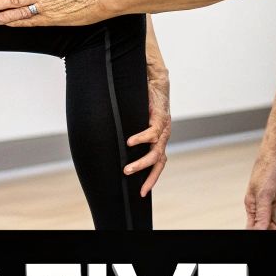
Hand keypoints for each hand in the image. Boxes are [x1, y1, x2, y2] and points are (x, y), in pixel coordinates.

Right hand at [124, 62, 171, 195]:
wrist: (155, 82)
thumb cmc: (144, 103)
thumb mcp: (137, 123)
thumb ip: (129, 134)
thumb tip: (112, 145)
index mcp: (159, 140)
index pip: (158, 164)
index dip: (151, 179)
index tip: (141, 193)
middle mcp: (163, 137)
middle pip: (159, 163)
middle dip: (149, 177)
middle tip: (138, 189)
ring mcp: (163, 129)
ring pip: (156, 152)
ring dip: (141, 163)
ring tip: (127, 170)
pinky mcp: (160, 117)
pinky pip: (152, 132)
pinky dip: (141, 138)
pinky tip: (130, 142)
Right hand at [245, 150, 275, 229]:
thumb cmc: (268, 171)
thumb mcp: (265, 195)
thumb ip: (262, 214)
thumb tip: (258, 230)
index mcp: (251, 205)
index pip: (251, 226)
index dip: (257, 233)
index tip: (264, 237)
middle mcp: (257, 207)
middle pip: (260, 226)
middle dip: (266, 232)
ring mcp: (266, 205)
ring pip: (267, 223)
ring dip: (272, 230)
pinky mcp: (274, 202)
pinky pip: (273, 217)